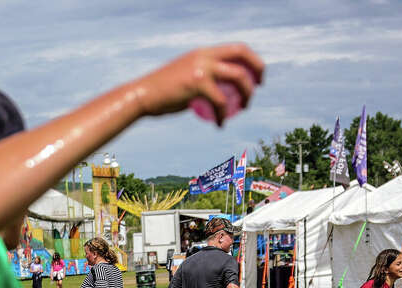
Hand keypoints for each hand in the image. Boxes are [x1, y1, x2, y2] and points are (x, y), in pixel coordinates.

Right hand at [131, 45, 263, 122]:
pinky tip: (220, 124)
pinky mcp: (197, 83)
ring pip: (238, 76)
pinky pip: (220, 101)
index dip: (250, 59)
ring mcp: (201, 67)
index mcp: (203, 52)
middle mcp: (204, 55)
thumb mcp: (183, 77)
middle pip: (242, 54)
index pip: (235, 48)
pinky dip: (223, 114)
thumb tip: (215, 90)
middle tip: (258, 86)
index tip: (255, 75)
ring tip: (244, 108)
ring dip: (247, 93)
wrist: (143, 96)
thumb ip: (200, 78)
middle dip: (257, 68)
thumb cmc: (161, 93)